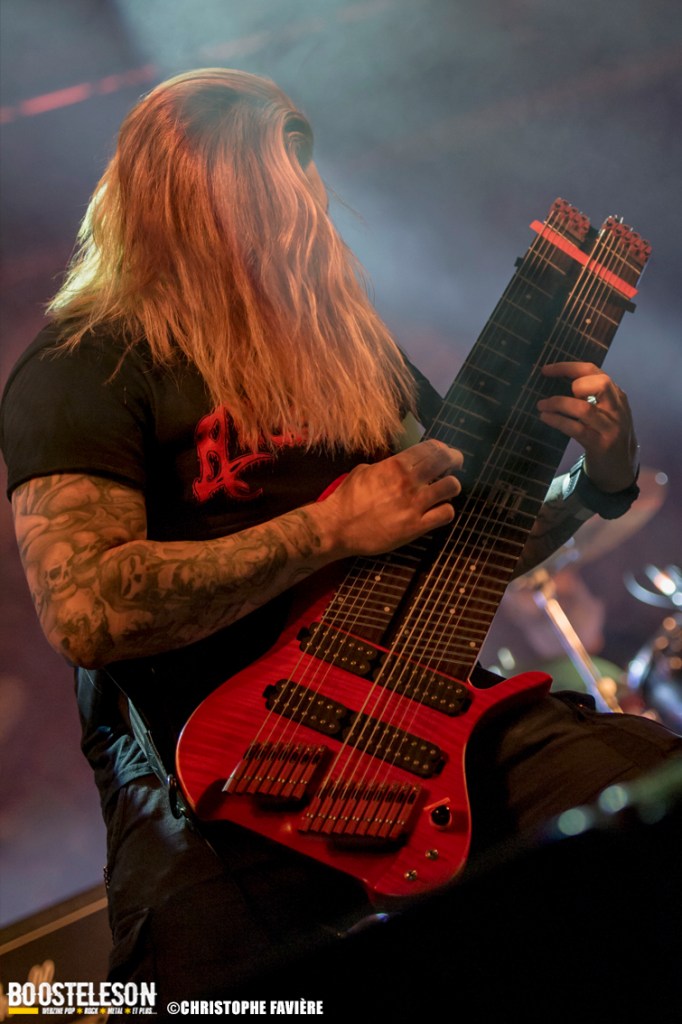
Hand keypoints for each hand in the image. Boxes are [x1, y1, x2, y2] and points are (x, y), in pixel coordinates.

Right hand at [313, 439, 462, 557]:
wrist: (337, 527)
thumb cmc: (346, 498)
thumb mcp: (364, 471)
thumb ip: (385, 466)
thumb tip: (397, 465)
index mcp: (396, 465)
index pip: (431, 448)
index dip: (442, 448)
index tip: (444, 451)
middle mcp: (409, 482)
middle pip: (446, 461)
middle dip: (455, 460)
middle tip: (455, 463)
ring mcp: (414, 505)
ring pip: (452, 487)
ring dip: (451, 486)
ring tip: (445, 489)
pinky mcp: (416, 527)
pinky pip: (446, 514)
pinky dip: (445, 510)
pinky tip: (438, 511)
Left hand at [537, 362, 638, 491]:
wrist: (620, 468)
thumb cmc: (607, 435)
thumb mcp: (606, 411)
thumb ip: (591, 396)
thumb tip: (558, 381)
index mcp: (616, 395)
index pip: (593, 371)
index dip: (568, 367)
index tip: (545, 370)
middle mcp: (617, 408)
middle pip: (600, 383)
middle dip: (574, 383)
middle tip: (557, 393)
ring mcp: (610, 427)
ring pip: (584, 408)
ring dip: (558, 404)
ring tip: (541, 406)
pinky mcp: (601, 444)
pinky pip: (576, 429)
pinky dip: (557, 421)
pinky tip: (545, 418)